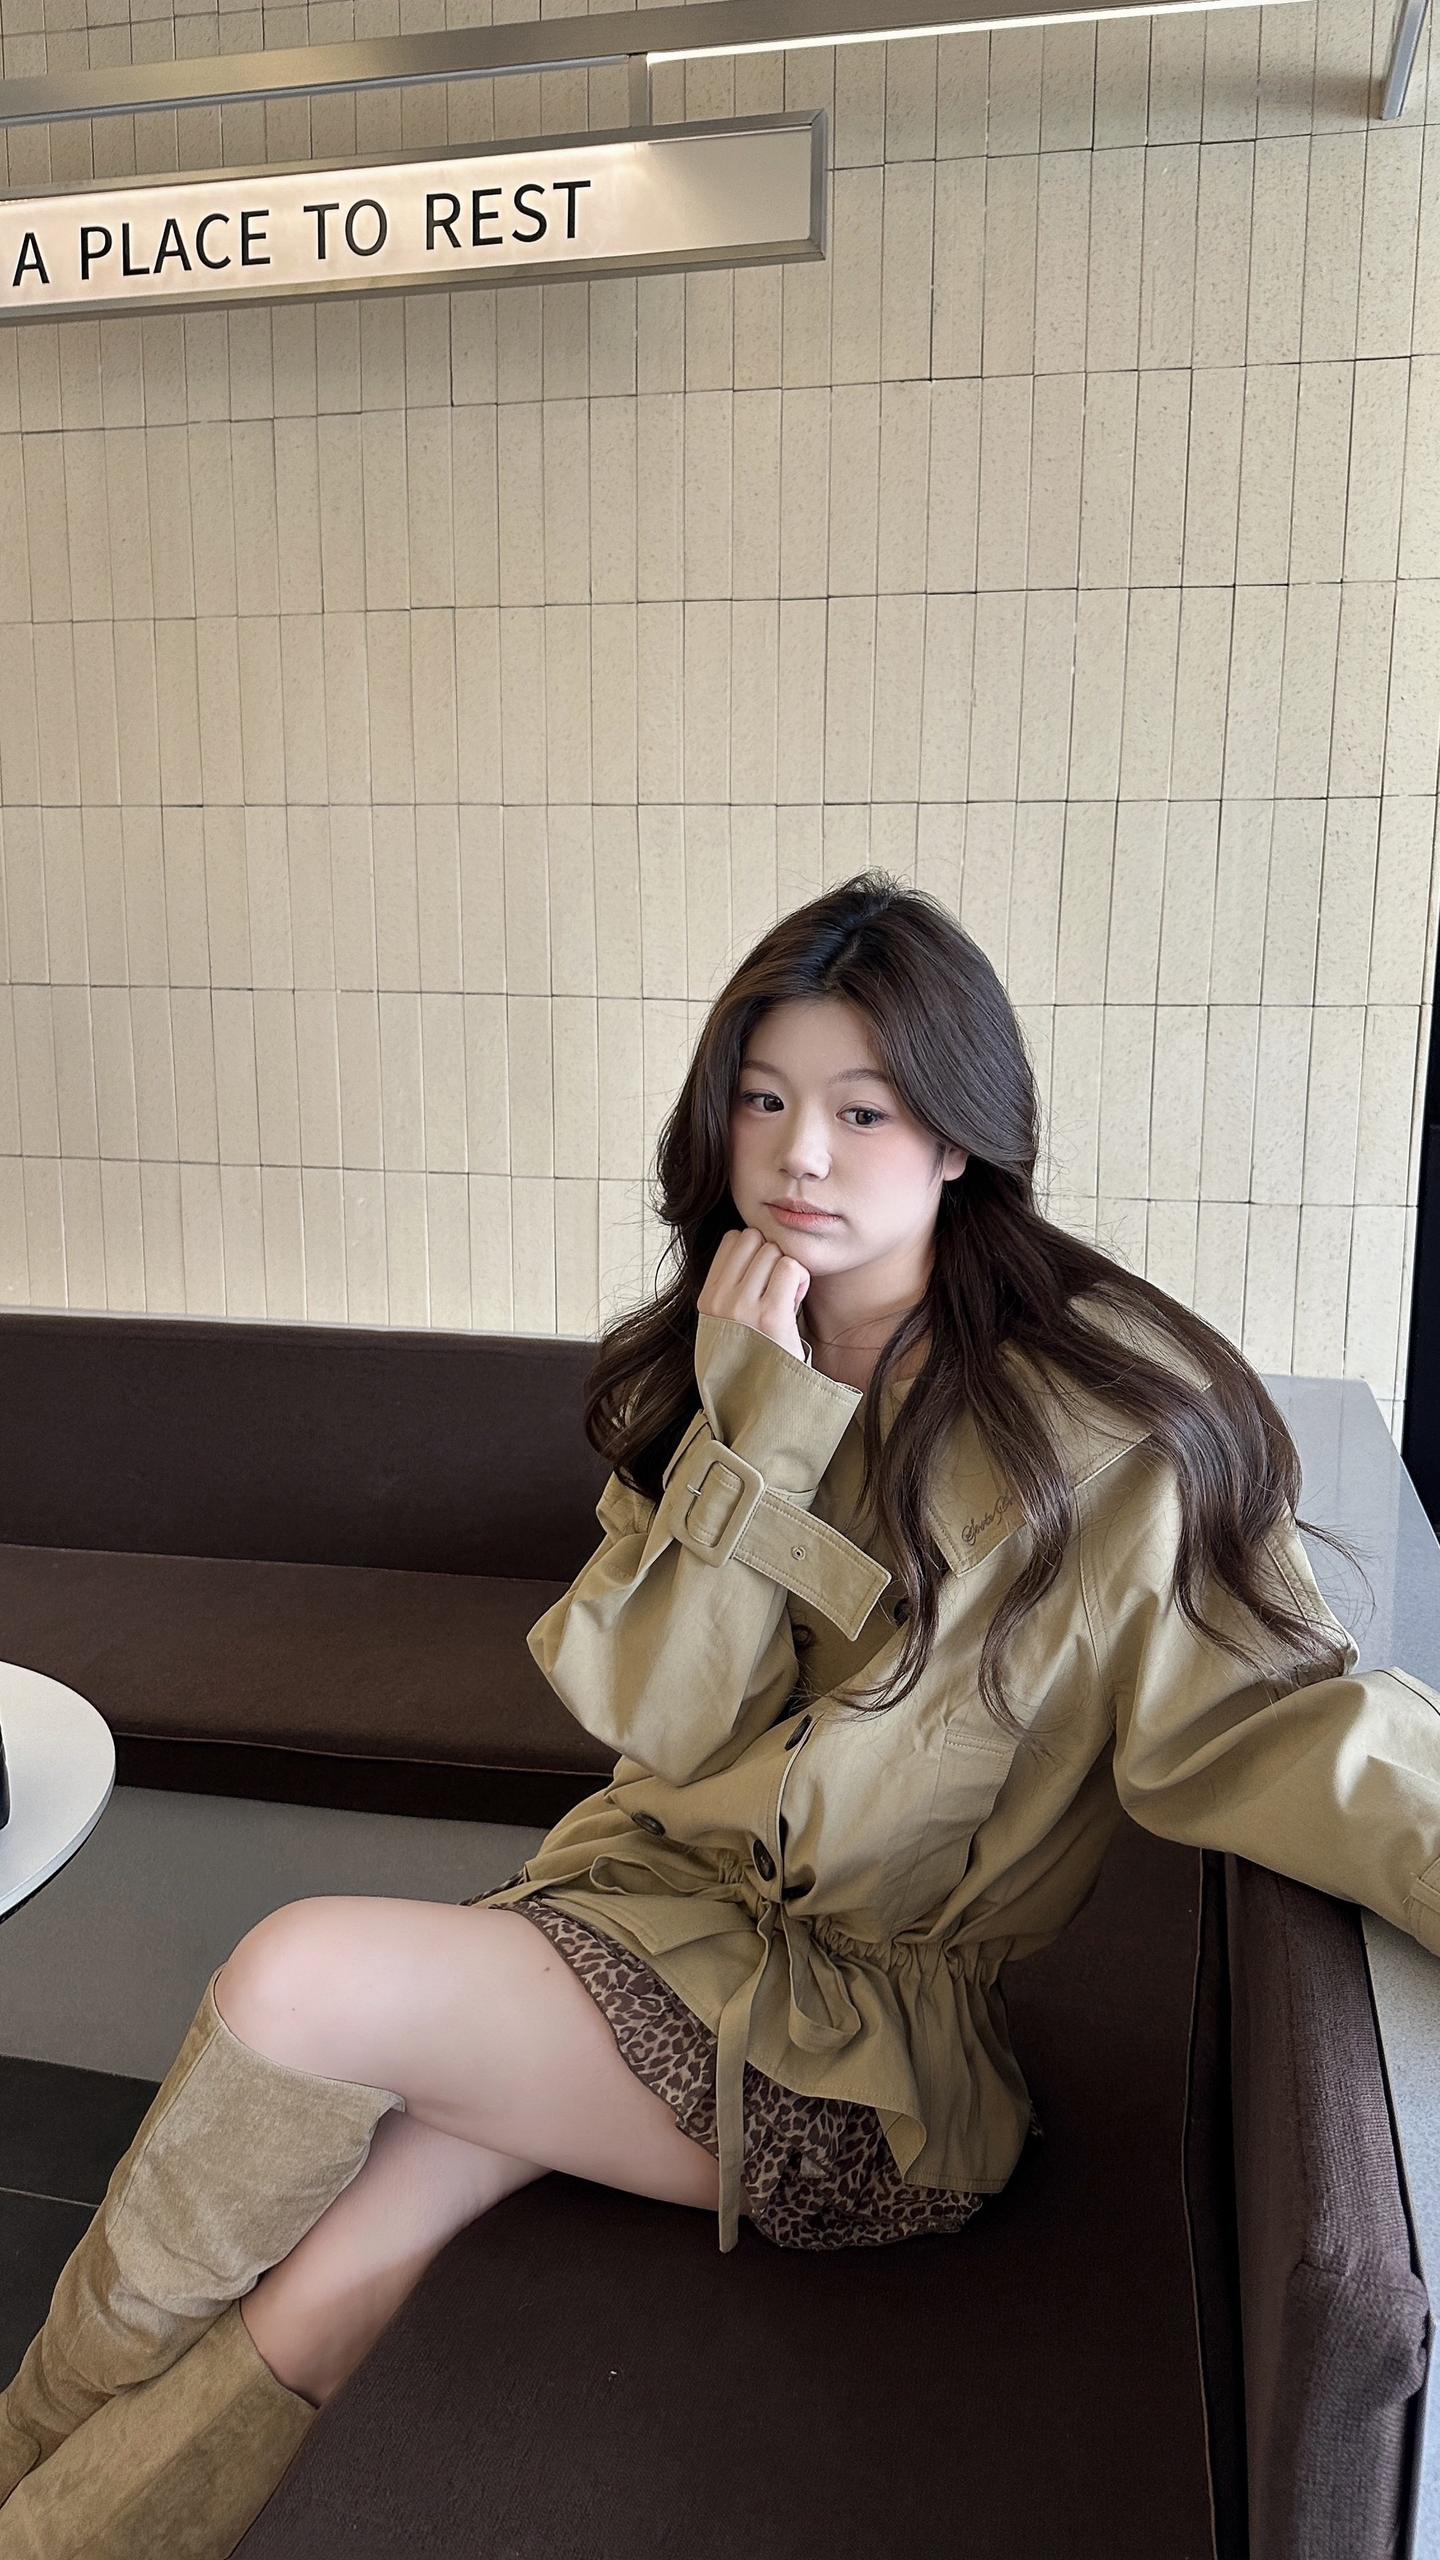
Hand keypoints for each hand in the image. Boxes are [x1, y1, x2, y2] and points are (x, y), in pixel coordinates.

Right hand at [697, 1228, 811, 1367]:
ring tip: (787, 1299)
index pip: (732, 1239)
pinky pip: (791, 1267)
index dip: (754, 1251)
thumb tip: (751, 1239)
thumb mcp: (727, 1323)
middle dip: (772, 1256)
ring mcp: (742, 1309)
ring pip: (774, 1251)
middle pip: (754, 1239)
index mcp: (707, 1299)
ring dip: (789, 1269)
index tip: (762, 1278)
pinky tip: (796, 1303)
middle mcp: (720, 1301)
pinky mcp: (771, 1317)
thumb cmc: (755, 1360)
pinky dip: (801, 1280)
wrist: (762, 1405)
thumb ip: (731, 1286)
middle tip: (778, 1288)